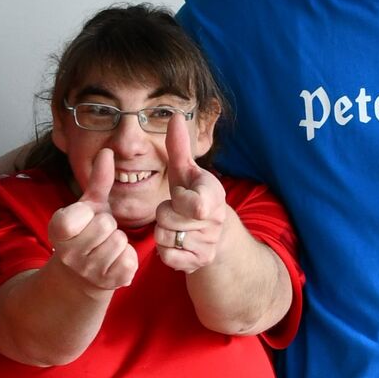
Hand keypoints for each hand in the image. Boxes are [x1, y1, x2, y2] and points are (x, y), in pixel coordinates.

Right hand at [48, 149, 136, 291]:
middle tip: (99, 235)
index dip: (91, 213)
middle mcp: (69, 254)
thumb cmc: (87, 232)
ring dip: (119, 241)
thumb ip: (98, 180)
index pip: (83, 214)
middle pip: (107, 226)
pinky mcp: (108, 283)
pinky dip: (128, 258)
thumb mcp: (89, 205)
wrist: (81, 275)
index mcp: (59, 230)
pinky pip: (129, 261)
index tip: (86, 220)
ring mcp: (88, 271)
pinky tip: (115, 260)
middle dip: (109, 226)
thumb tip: (107, 152)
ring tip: (107, 246)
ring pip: (119, 242)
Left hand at [155, 113, 228, 272]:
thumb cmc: (194, 196)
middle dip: (164, 214)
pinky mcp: (199, 262)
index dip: (181, 200)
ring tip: (176, 226)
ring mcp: (208, 243)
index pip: (196, 204)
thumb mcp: (186, 173)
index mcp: (214, 194)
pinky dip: (165, 250)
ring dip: (163, 232)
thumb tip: (175, 115)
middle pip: (167, 218)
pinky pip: (167, 256)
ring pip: (164, 237)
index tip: (183, 196)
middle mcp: (215, 220)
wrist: (215, 234)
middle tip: (176, 211)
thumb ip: (179, 147)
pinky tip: (176, 242)